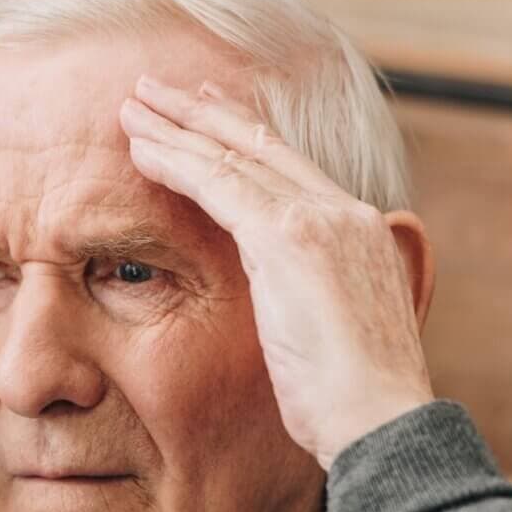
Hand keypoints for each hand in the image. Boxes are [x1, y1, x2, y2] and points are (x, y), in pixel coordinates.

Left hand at [119, 75, 434, 471]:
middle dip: (203, 113)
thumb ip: (324, 304)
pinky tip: (139, 149)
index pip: (291, 170)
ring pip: (233, 156)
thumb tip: (305, 311)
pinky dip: (176, 162)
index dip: (243, 139)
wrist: (380, 422)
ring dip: (177, 128)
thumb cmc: (356, 404)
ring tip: (132, 106)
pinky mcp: (288, 238)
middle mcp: (345, 213)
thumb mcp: (344, 340)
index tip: (207, 118)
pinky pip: (218, 184)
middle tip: (157, 89)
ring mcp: (320, 220)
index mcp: (362, 234)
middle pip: (260, 146)